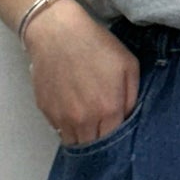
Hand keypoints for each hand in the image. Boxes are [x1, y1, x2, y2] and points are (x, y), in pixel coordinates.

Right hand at [23, 0, 139, 145]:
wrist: (57, 32)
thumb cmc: (97, 45)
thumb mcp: (128, 65)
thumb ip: (133, 97)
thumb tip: (128, 119)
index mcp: (108, 110)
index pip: (115, 142)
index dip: (118, 141)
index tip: (119, 134)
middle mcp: (84, 120)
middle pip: (94, 147)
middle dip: (101, 143)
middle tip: (104, 130)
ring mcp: (62, 118)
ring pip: (74, 142)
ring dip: (83, 138)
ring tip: (88, 125)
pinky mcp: (46, 111)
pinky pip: (59, 130)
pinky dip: (67, 127)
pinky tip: (72, 111)